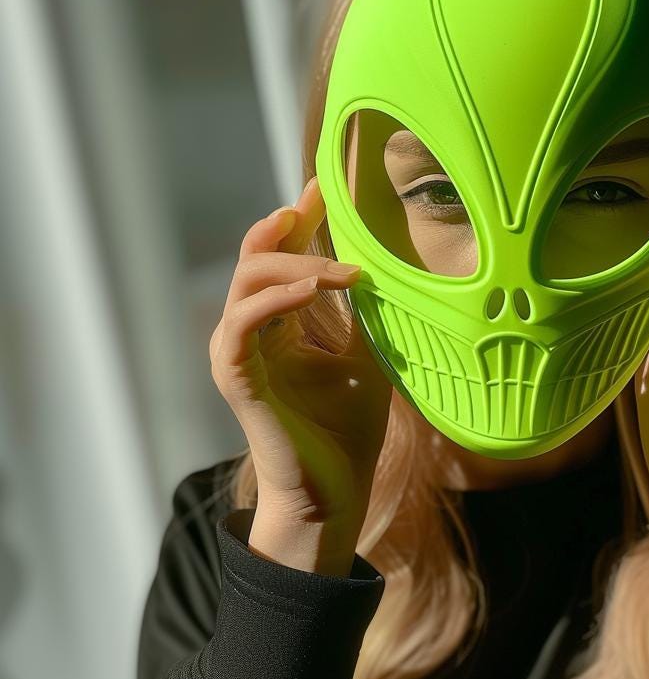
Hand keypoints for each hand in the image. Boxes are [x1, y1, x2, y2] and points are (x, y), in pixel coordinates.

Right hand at [208, 176, 393, 528]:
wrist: (336, 492)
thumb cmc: (348, 426)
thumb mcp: (366, 352)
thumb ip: (362, 310)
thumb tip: (382, 261)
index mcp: (280, 323)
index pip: (280, 256)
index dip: (298, 218)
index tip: (324, 186)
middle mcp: (253, 331)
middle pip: (256, 256)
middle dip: (289, 227)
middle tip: (323, 206)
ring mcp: (240, 354)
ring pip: (247, 280)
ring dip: (293, 263)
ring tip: (341, 270)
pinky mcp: (236, 379)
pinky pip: (241, 324)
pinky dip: (273, 299)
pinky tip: (313, 287)